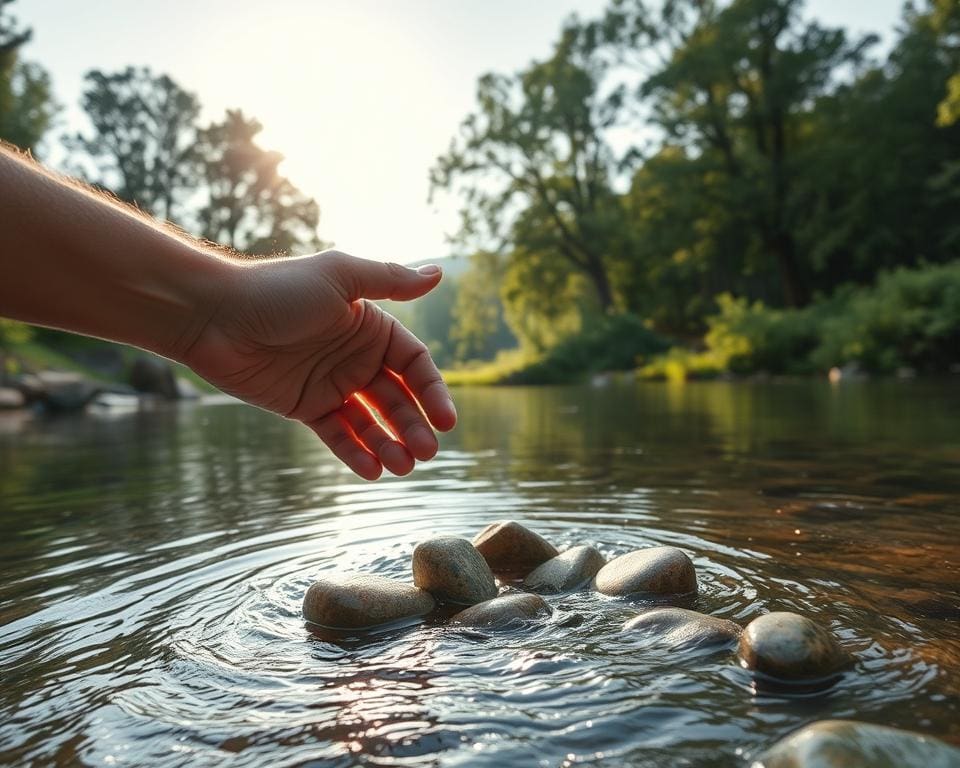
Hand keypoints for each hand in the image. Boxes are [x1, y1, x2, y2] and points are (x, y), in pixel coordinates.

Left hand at [181, 250, 456, 479]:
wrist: (213, 315)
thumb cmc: (277, 290)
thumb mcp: (340, 278)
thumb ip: (391, 279)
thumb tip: (440, 273)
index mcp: (371, 327)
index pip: (415, 365)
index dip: (433, 393)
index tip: (446, 422)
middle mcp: (356, 357)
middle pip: (398, 399)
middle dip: (414, 426)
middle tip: (426, 453)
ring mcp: (331, 385)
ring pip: (371, 422)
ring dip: (390, 444)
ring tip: (403, 467)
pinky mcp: (304, 407)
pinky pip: (337, 435)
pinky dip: (355, 452)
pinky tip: (372, 470)